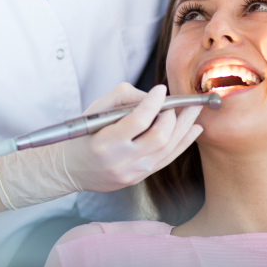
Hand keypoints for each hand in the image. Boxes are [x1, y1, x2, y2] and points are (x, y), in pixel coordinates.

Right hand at [63, 83, 202, 191]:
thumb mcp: (96, 109)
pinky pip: (168, 159)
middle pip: (159, 137)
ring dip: (185, 127)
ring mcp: (133, 172)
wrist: (72, 168)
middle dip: (172, 116)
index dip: (154, 103)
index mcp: (106, 143)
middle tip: (174, 102)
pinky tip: (194, 129)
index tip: (161, 89)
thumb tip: (153, 97)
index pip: (138, 121)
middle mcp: (121, 161)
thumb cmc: (84, 134)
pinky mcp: (140, 177)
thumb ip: (124, 97)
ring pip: (168, 148)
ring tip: (195, 110)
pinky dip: (184, 142)